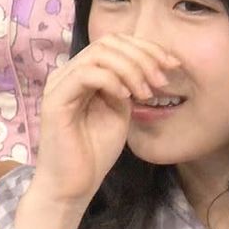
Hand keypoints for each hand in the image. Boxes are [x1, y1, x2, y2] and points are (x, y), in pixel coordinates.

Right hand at [15, 34, 178, 228]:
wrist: (73, 185)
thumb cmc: (94, 152)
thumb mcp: (120, 111)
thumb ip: (127, 86)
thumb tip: (147, 66)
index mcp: (83, 73)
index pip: (114, 43)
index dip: (146, 48)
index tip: (173, 65)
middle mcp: (68, 73)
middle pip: (108, 42)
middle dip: (142, 56)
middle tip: (162, 81)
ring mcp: (59, 84)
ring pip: (99, 54)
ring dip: (131, 69)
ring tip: (146, 92)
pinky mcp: (55, 100)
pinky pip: (86, 74)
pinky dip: (112, 81)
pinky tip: (127, 97)